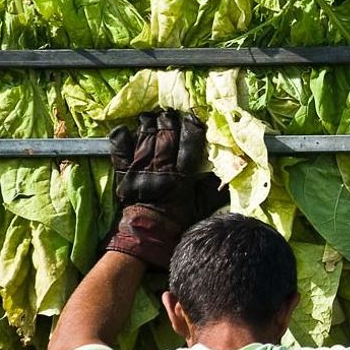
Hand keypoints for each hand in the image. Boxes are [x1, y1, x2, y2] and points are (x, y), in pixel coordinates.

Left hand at [104, 109, 225, 268]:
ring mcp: (140, 171)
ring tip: (150, 116)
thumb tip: (230, 173)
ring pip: (144, 140)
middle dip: (168, 122)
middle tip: (170, 113)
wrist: (148, 236)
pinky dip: (120, 139)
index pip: (189, 145)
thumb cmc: (178, 222)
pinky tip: (123, 129)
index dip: (192, 129)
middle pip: (166, 137)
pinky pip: (119, 152)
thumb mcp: (201, 208)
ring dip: (147, 125)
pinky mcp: (123, 175)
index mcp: (181, 177)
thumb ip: (213, 189)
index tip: (193, 118)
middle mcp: (161, 170)